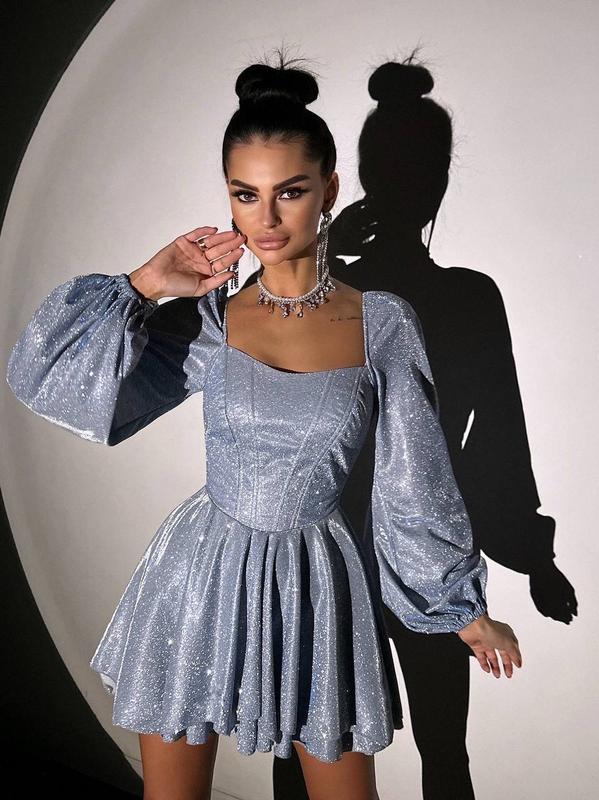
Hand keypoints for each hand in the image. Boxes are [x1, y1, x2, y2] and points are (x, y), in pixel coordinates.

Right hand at [128, 226, 246, 300]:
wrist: (156, 280)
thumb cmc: (175, 287)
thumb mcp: (200, 288)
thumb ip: (217, 281)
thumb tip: (231, 275)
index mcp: (205, 270)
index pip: (223, 262)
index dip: (232, 256)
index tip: (242, 251)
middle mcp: (201, 259)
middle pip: (219, 249)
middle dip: (231, 244)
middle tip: (242, 238)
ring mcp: (193, 250)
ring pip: (210, 241)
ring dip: (221, 237)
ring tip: (232, 234)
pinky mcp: (183, 242)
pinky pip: (196, 234)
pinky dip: (204, 231)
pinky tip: (214, 230)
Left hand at [457, 613, 522, 677]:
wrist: (473, 627)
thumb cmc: (490, 630)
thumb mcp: (508, 643)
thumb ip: (514, 654)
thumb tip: (518, 662)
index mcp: (506, 634)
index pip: (512, 648)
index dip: (515, 657)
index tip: (517, 665)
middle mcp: (496, 638)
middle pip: (503, 654)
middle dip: (506, 665)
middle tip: (508, 674)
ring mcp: (486, 641)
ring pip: (492, 657)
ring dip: (495, 666)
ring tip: (497, 675)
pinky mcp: (476, 645)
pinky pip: (481, 657)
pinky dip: (484, 664)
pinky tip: (488, 669)